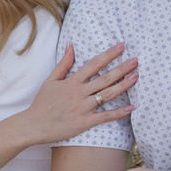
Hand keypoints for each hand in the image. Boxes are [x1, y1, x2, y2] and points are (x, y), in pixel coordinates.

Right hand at [18, 43, 138, 145]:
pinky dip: (119, 113)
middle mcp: (79, 93)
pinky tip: (132, 107)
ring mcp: (83, 108)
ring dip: (124, 86)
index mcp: (72, 82)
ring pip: (107, 95)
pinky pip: (105, 117)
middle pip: (105, 78)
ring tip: (137, 77)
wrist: (34, 125)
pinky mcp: (84, 122)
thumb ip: (64, 64)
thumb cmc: (42, 103)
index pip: (94, 64)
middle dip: (122, 68)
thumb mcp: (50, 80)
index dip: (109, 54)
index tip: (122, 46)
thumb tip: (71, 45)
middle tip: (136, 60)